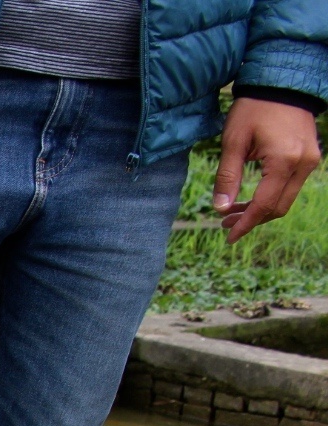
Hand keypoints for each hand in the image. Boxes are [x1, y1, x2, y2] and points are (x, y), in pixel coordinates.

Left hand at [213, 97, 320, 243]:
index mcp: (283, 161)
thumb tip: (220, 208)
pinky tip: (250, 197)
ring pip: (286, 199)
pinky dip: (271, 196)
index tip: (228, 237)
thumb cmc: (253, 109)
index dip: (245, 224)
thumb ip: (227, 177)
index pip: (264, 205)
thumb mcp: (233, 143)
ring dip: (261, 209)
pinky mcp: (310, 156)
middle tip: (225, 223)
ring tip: (232, 212)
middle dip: (252, 219)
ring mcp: (310, 160)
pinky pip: (291, 186)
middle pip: (278, 207)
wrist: (281, 83)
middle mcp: (303, 164)